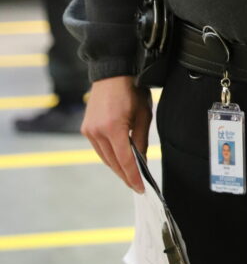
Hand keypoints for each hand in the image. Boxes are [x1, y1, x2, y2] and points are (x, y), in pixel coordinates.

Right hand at [82, 75, 151, 193]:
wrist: (112, 73)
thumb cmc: (132, 90)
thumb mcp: (144, 114)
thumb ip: (141, 139)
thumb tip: (140, 161)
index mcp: (114, 127)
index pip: (125, 160)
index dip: (133, 176)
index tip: (140, 189)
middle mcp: (97, 131)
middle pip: (113, 162)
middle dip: (125, 175)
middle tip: (136, 184)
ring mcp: (89, 130)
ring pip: (104, 157)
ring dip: (116, 167)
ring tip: (129, 174)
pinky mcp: (86, 128)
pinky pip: (99, 148)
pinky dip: (109, 156)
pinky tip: (119, 159)